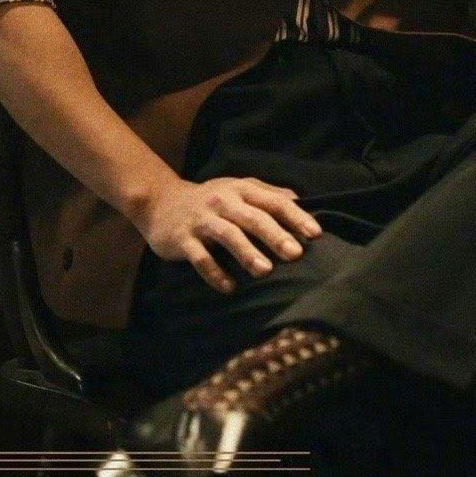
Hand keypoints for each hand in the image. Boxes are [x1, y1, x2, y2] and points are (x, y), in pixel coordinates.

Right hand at [140, 173, 322, 293]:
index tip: (315, 234)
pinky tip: (229, 287)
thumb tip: (300, 201)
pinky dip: (215, 273)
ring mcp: (202, 220)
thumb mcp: (238, 189)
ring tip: (265, 271)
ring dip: (247, 253)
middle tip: (295, 254)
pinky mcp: (183, 240)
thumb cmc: (210, 200)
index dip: (295, 217)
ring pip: (227, 235)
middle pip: (253, 218)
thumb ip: (267, 194)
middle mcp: (223, 201)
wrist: (160, 201)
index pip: (273, 201)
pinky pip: (200, 257)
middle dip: (275, 236)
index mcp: (240, 189)